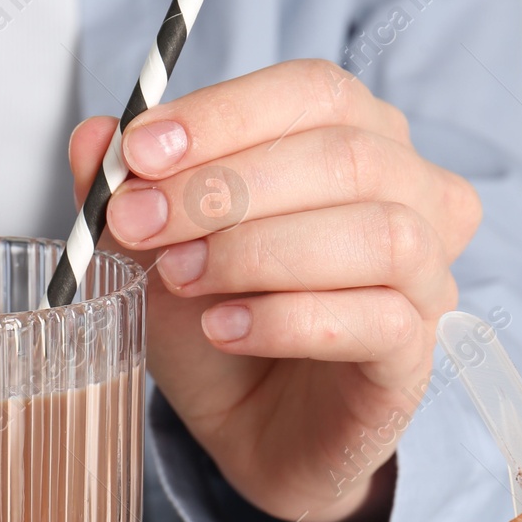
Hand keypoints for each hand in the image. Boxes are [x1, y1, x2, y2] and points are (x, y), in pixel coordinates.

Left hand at [69, 59, 481, 521]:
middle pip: (346, 154)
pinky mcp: (415, 359)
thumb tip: (93, 137)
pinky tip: (224, 330)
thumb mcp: (154, 249)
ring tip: (182, 277)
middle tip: (140, 222)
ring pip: (378, 234)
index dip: (226, 114)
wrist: (250, 430)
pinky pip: (379, 320)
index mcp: (361, 140)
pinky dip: (287, 320)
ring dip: (258, 251)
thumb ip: (127, 188)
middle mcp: (414, 197)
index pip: (315, 91)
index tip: (139, 150)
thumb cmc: (220, 321)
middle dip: (223, 186)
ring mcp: (428, 279)